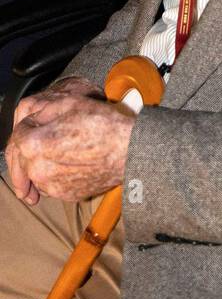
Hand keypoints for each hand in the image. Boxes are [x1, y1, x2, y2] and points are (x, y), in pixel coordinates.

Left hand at [9, 96, 134, 202]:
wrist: (129, 150)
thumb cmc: (104, 124)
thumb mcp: (69, 103)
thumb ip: (40, 111)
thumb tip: (31, 120)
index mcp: (34, 144)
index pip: (16, 136)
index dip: (26, 126)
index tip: (35, 124)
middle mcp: (38, 169)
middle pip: (20, 161)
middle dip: (24, 151)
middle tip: (32, 144)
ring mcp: (51, 185)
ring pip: (34, 174)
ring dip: (37, 164)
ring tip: (56, 151)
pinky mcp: (65, 195)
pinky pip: (50, 184)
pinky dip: (53, 175)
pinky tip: (68, 163)